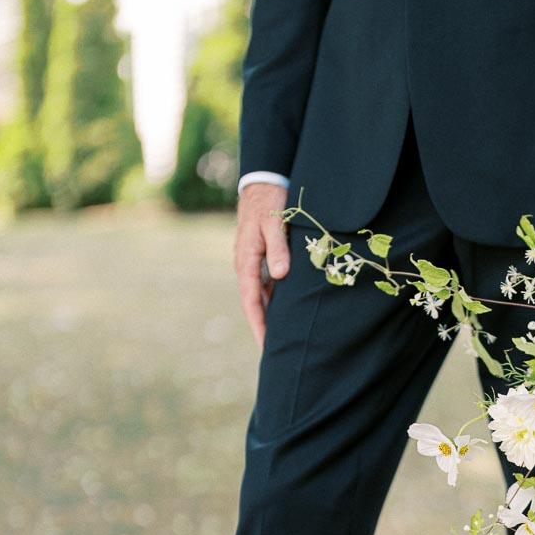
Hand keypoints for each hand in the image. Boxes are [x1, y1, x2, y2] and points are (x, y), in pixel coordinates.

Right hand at [234, 182, 289, 347]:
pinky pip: (268, 284)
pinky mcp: (263, 257)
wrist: (263, 182)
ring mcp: (254, 262)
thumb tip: (280, 276)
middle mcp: (247, 265)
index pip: (251, 301)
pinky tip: (287, 311)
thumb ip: (278, 248)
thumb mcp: (274, 223)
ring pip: (262, 295)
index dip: (259, 325)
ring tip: (283, 338)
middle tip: (275, 353)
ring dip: (270, 315)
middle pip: (255, 304)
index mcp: (246, 261)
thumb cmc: (270, 201)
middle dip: (263, 328)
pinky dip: (276, 299)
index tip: (265, 346)